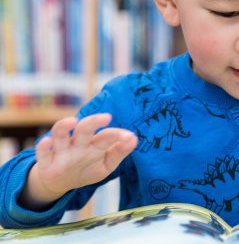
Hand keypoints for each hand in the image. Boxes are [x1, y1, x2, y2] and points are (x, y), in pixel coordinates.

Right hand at [20, 113, 137, 209]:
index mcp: (94, 144)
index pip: (106, 136)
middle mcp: (77, 143)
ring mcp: (60, 151)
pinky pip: (42, 153)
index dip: (117, 135)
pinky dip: (43, 146)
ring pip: (60, 135)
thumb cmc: (86, 169)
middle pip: (84, 129)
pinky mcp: (45, 163)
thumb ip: (119, 152)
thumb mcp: (106, 164)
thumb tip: (134, 138)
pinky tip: (48, 141)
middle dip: (93, 121)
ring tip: (72, 121)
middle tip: (107, 116)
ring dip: (64, 127)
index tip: (129, 137)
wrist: (59, 183)